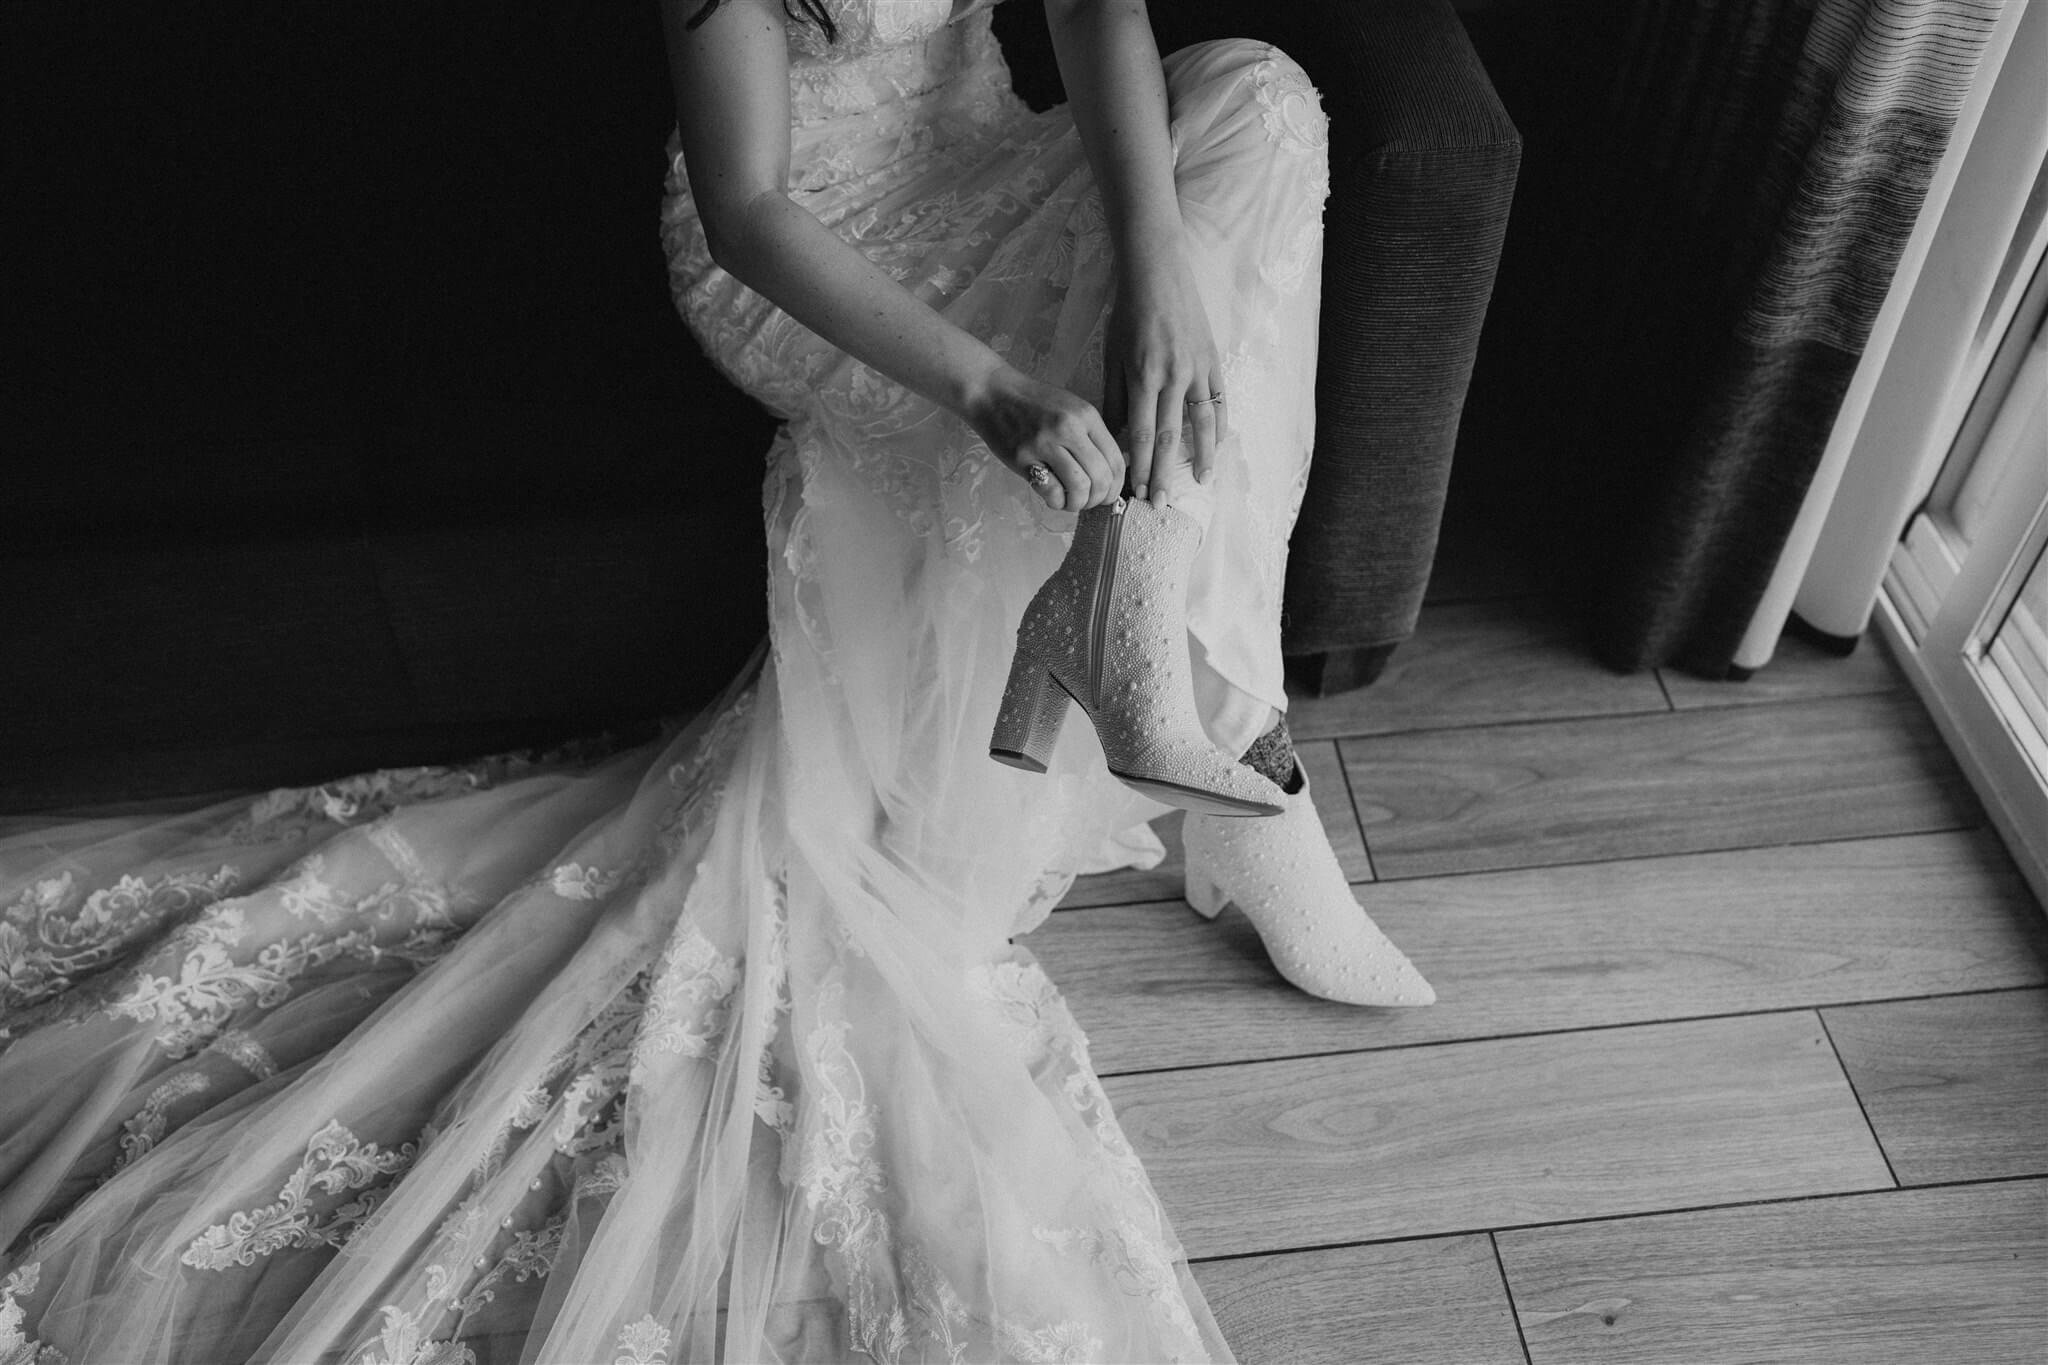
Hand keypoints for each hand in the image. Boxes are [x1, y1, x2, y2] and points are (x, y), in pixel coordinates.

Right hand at [965, 364, 1126, 511]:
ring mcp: (1044, 444)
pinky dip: (1057, 502)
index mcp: (1086, 416)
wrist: (993, 393)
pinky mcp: (1022, 459)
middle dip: (1101, 498)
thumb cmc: (1034, 403)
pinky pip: (1050, 490)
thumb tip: (1111, 471)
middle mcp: (1068, 429)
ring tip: (1072, 501)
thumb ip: (1092, 435)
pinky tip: (1054, 498)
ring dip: (1079, 503)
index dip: (1117, 485)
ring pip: (1079, 487)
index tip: (1110, 494)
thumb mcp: (1071, 408)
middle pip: (1101, 477)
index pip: (1115, 459)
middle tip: (1091, 501)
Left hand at [1104, 241, 1227, 504]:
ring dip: (1199, 458)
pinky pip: (1219, 401)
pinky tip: (1216, 448)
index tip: (1136, 491)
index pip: (1141, 434)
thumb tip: (1114, 438)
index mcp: (1143, 377)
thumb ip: (1115, 398)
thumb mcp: (1111, 356)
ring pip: (1200, 424)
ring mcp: (1197, 370)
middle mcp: (1173, 377)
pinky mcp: (1213, 361)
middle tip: (1160, 503)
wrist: (1158, 274)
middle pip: (1169, 437)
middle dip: (1163, 474)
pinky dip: (1219, 427)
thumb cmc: (1127, 315)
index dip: (1139, 466)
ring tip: (1199, 483)